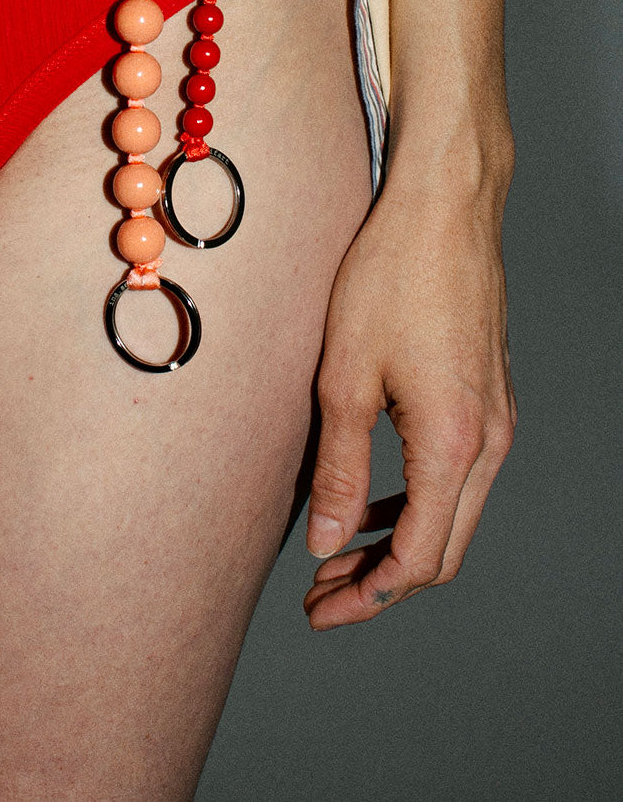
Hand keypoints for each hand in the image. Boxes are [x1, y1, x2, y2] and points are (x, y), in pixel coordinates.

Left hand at [302, 0, 516, 628]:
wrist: (443, 203)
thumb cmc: (390, 274)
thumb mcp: (344, 375)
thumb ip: (339, 466)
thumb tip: (330, 541)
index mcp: (454, 443)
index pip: (419, 559)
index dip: (367, 598)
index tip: (317, 610)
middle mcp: (488, 437)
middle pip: (444, 548)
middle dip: (381, 582)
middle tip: (320, 594)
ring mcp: (495, 414)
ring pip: (454, 512)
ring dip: (398, 540)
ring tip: (336, 552)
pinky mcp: (486, 390)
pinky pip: (457, 471)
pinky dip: (414, 497)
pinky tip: (371, 491)